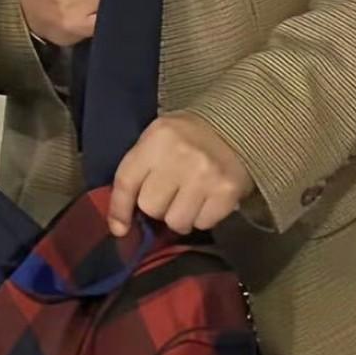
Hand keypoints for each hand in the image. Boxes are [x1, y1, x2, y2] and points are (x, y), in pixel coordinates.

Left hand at [108, 113, 254, 236]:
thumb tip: (119, 226)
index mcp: (156, 139)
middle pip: (151, 207)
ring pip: (176, 221)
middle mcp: (180, 157)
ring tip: (186, 200)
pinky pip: (203, 223)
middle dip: (156, 207)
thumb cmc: (186, 136)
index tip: (120, 228)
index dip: (119, 210)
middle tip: (168, 195)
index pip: (127, 182)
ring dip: (178, 217)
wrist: (235, 126)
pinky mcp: (227, 192)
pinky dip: (201, 218)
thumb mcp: (155, 140)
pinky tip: (205, 200)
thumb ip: (135, 173)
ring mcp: (206, 176)